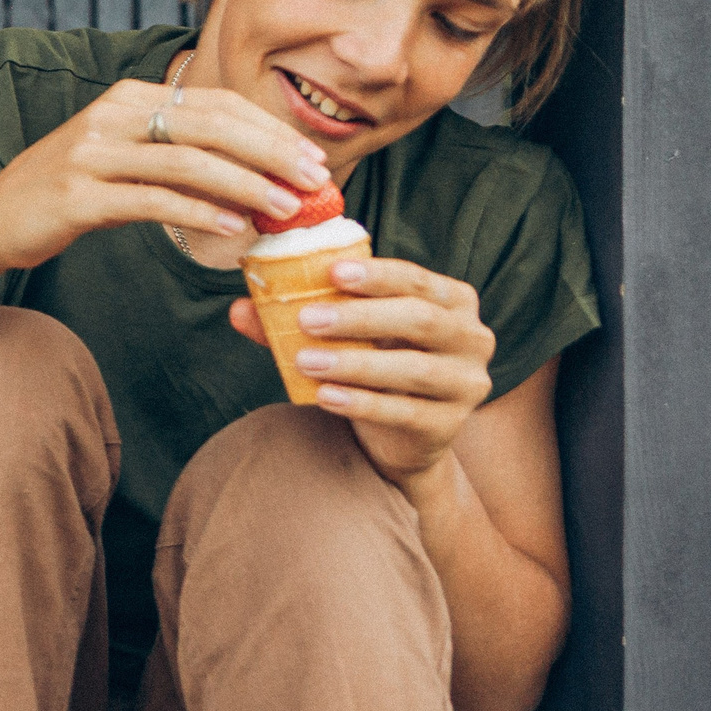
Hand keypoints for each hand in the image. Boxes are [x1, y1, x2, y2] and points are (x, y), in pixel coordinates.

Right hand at [0, 71, 331, 277]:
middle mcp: (112, 116)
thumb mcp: (124, 159)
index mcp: (129, 97)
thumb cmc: (70, 193)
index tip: (312, 157)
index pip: (215, 104)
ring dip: (244, 185)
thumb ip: (178, 158)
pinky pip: (152, 201)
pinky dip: (199, 213)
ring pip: (187, 163)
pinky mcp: (79, 196)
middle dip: (270, 152)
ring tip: (285, 209)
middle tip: (314, 180)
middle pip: (209, 126)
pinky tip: (233, 228)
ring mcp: (92, 154)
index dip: (270, 129)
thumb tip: (254, 176)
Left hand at [230, 256, 495, 486]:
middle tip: (306, 319)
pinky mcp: (448, 424)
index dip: (377, 275)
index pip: (416, 279)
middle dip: (359, 317)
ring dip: (355, 362)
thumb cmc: (375, 366)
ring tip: (304, 361)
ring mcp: (467, 383)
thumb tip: (239, 308)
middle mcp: (472, 337)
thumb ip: (298, 320)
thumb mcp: (348, 337)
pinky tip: (324, 397)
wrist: (401, 437)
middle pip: (419, 319)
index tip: (331, 273)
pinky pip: (404, 411)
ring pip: (413, 368)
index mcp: (453, 301)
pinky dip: (361, 402)